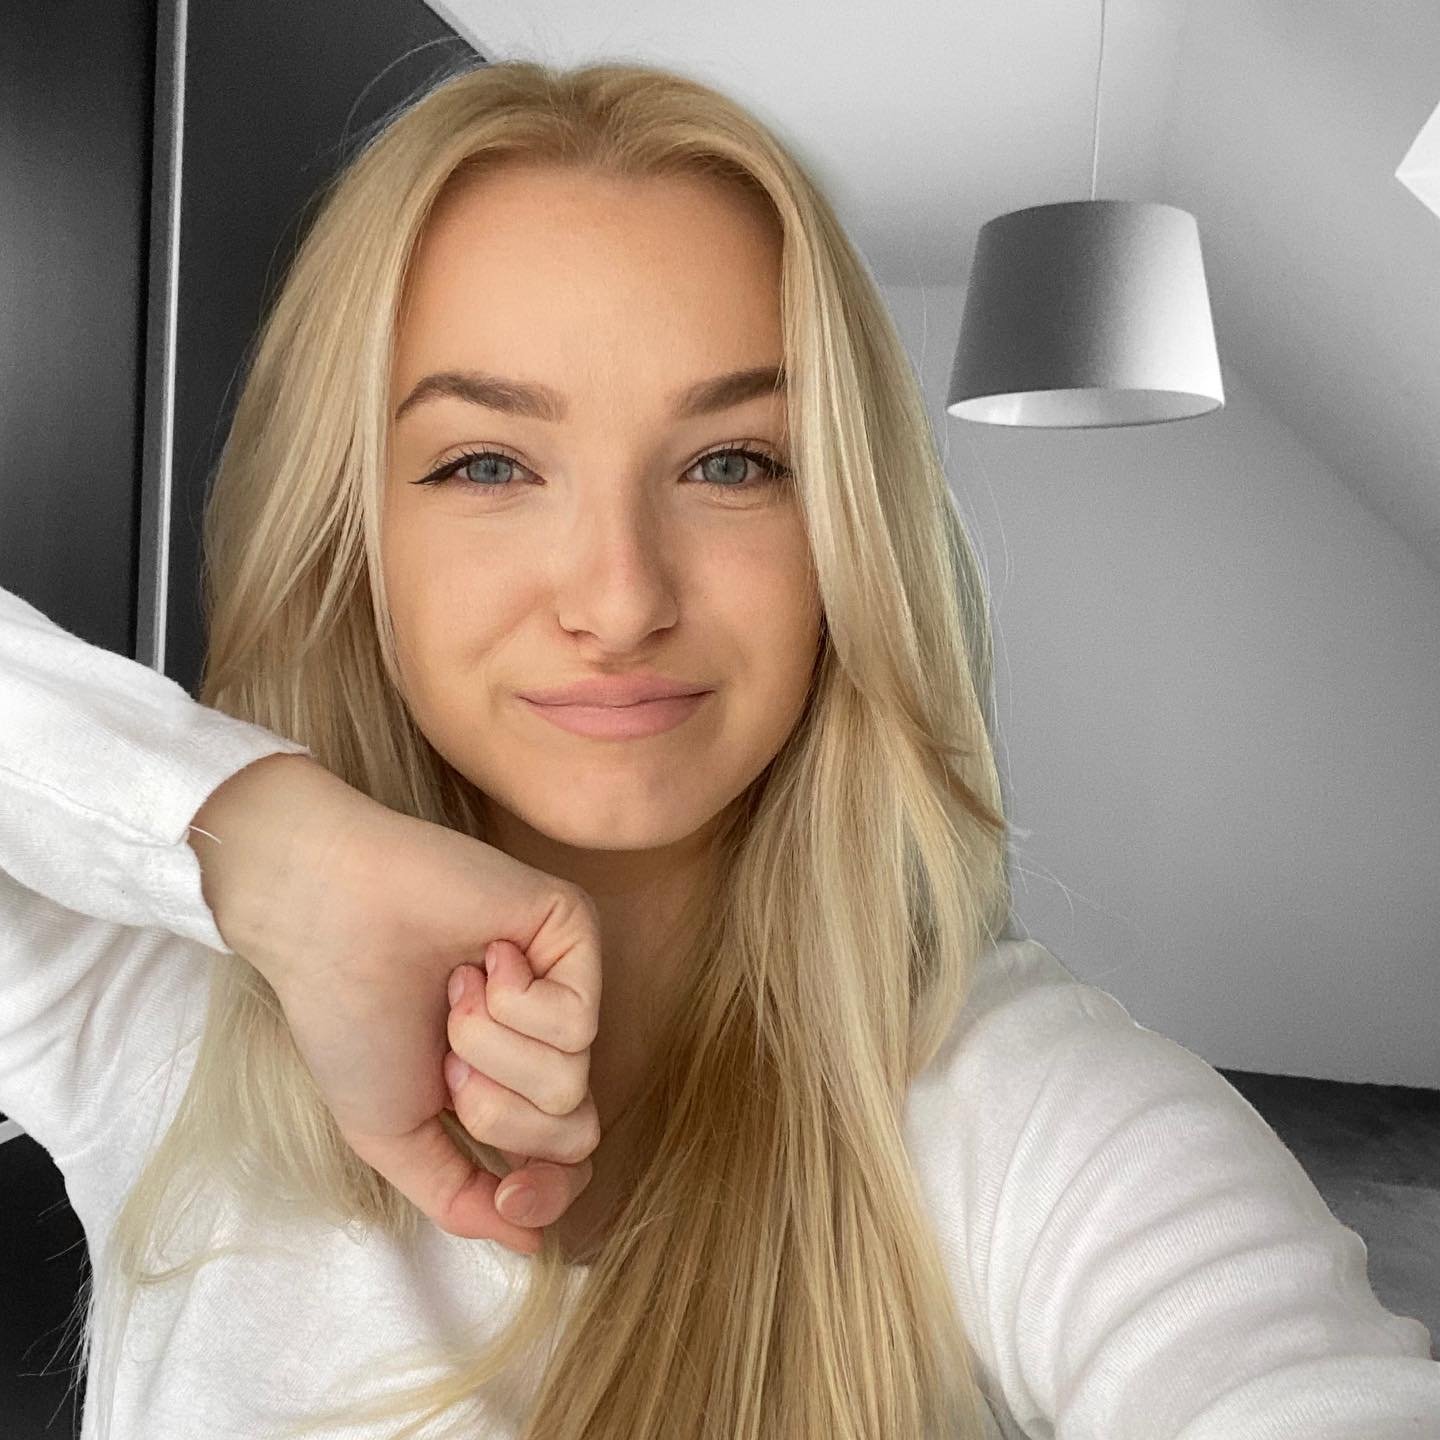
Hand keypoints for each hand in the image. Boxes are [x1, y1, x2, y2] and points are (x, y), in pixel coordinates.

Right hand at [187, 753, 601, 1252]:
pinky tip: (478, 960)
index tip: (508, 1191)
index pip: (570, 1161)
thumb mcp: (394, 1131)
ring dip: (487, 1049)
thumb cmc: (349, 1016)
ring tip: (453, 993)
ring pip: (572, 1080)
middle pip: (575, 1131)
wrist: (326, 923)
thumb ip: (458, 1193)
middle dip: (494, 1108)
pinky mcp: (577, 932)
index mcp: (507, 1080)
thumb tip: (531, 1243)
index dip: (546, 1191)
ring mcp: (566, 981)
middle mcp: (546, 1035)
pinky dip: (509, 1005)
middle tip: (445, 1051)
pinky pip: (576, 1023)